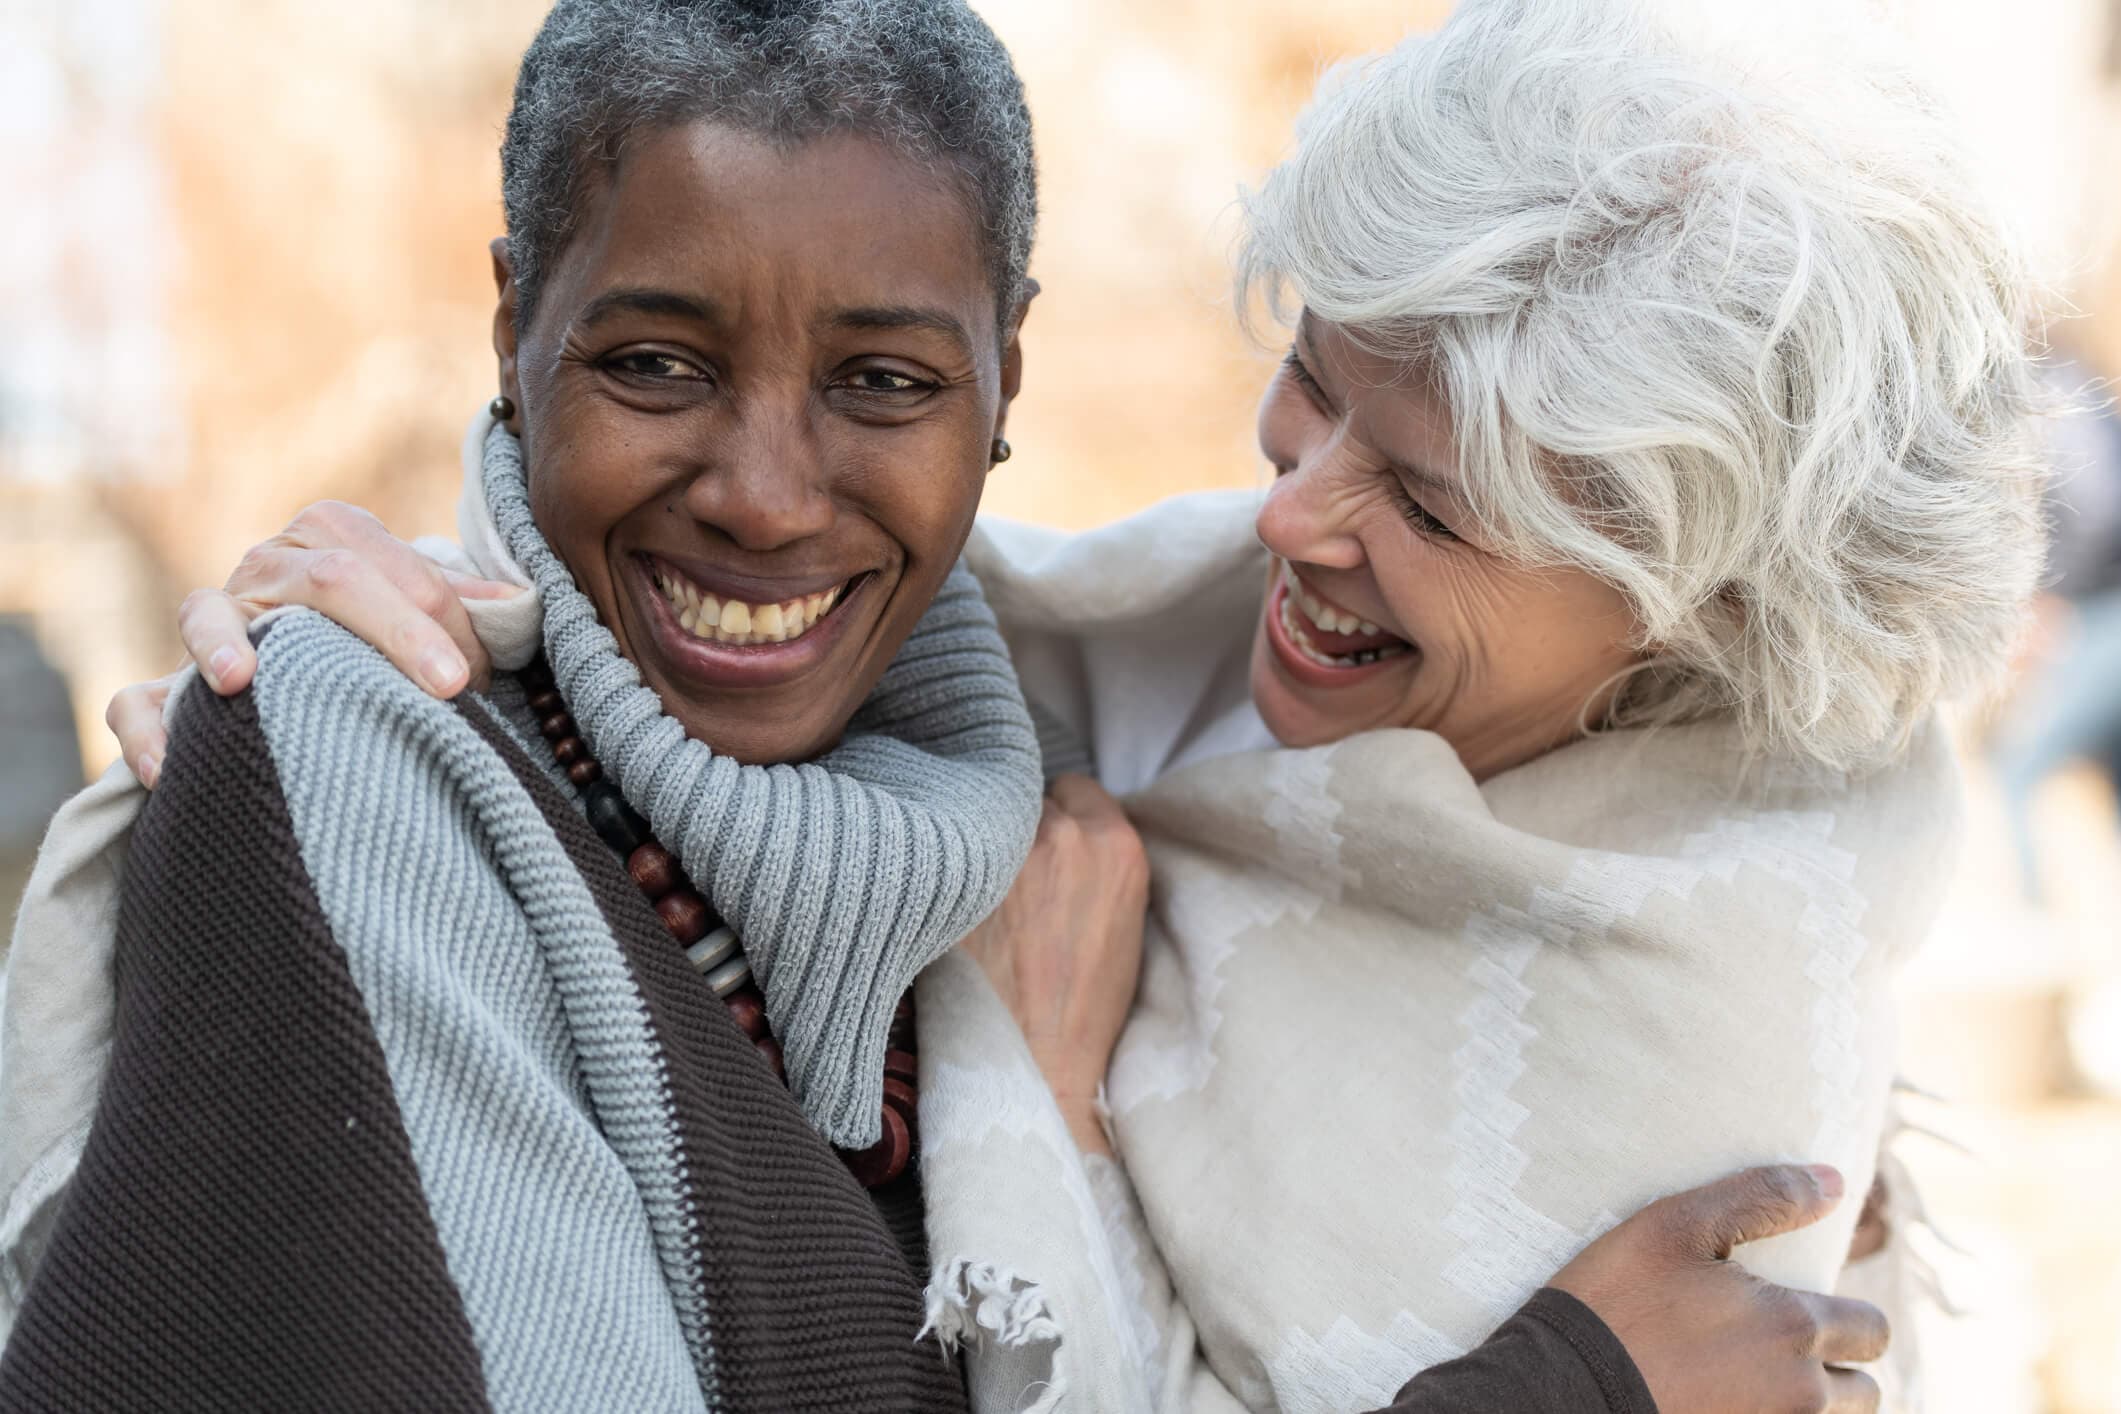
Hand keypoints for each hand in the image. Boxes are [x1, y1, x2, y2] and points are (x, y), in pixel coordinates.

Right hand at [107, 501, 518, 786]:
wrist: (317, 682)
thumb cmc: (386, 642)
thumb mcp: (427, 616)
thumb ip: (464, 606)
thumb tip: (519, 601)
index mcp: (332, 537)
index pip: (390, 563)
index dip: (442, 620)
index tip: (481, 679)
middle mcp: (267, 565)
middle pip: (326, 580)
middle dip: (396, 630)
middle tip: (452, 689)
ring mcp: (214, 620)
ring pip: (206, 612)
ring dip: (220, 644)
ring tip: (240, 681)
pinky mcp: (167, 685)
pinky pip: (133, 700)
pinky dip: (146, 729)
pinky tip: (169, 768)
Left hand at [959, 774, 1148, 1154]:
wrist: (1037, 1065)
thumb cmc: (1087, 1006)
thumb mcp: (1125, 919)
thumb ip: (1100, 857)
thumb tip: (1067, 824)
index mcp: (1115, 844)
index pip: (1076, 786)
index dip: (1062, 815)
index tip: (1052, 845)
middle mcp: (1061, 836)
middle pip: (1029, 799)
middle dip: (1022, 829)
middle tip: (1018, 879)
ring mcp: (1005, 856)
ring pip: (984, 821)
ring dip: (983, 846)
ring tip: (986, 898)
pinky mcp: (957, 882)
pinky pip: (947, 852)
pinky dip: (948, 872)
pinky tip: (953, 907)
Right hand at [1552, 1164, 1887, 1412]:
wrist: (1559, 1390)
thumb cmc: (1614, 1300)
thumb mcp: (1674, 1226)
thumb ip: (1762, 1198)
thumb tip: (1835, 1181)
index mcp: (1792, 1327)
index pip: (1871, 1330)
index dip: (1848, 1316)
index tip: (1805, 1308)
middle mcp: (1798, 1393)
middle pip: (1864, 1392)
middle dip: (1839, 1368)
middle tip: (1783, 1347)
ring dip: (1810, 1403)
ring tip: (1757, 1379)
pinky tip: (1727, 1399)